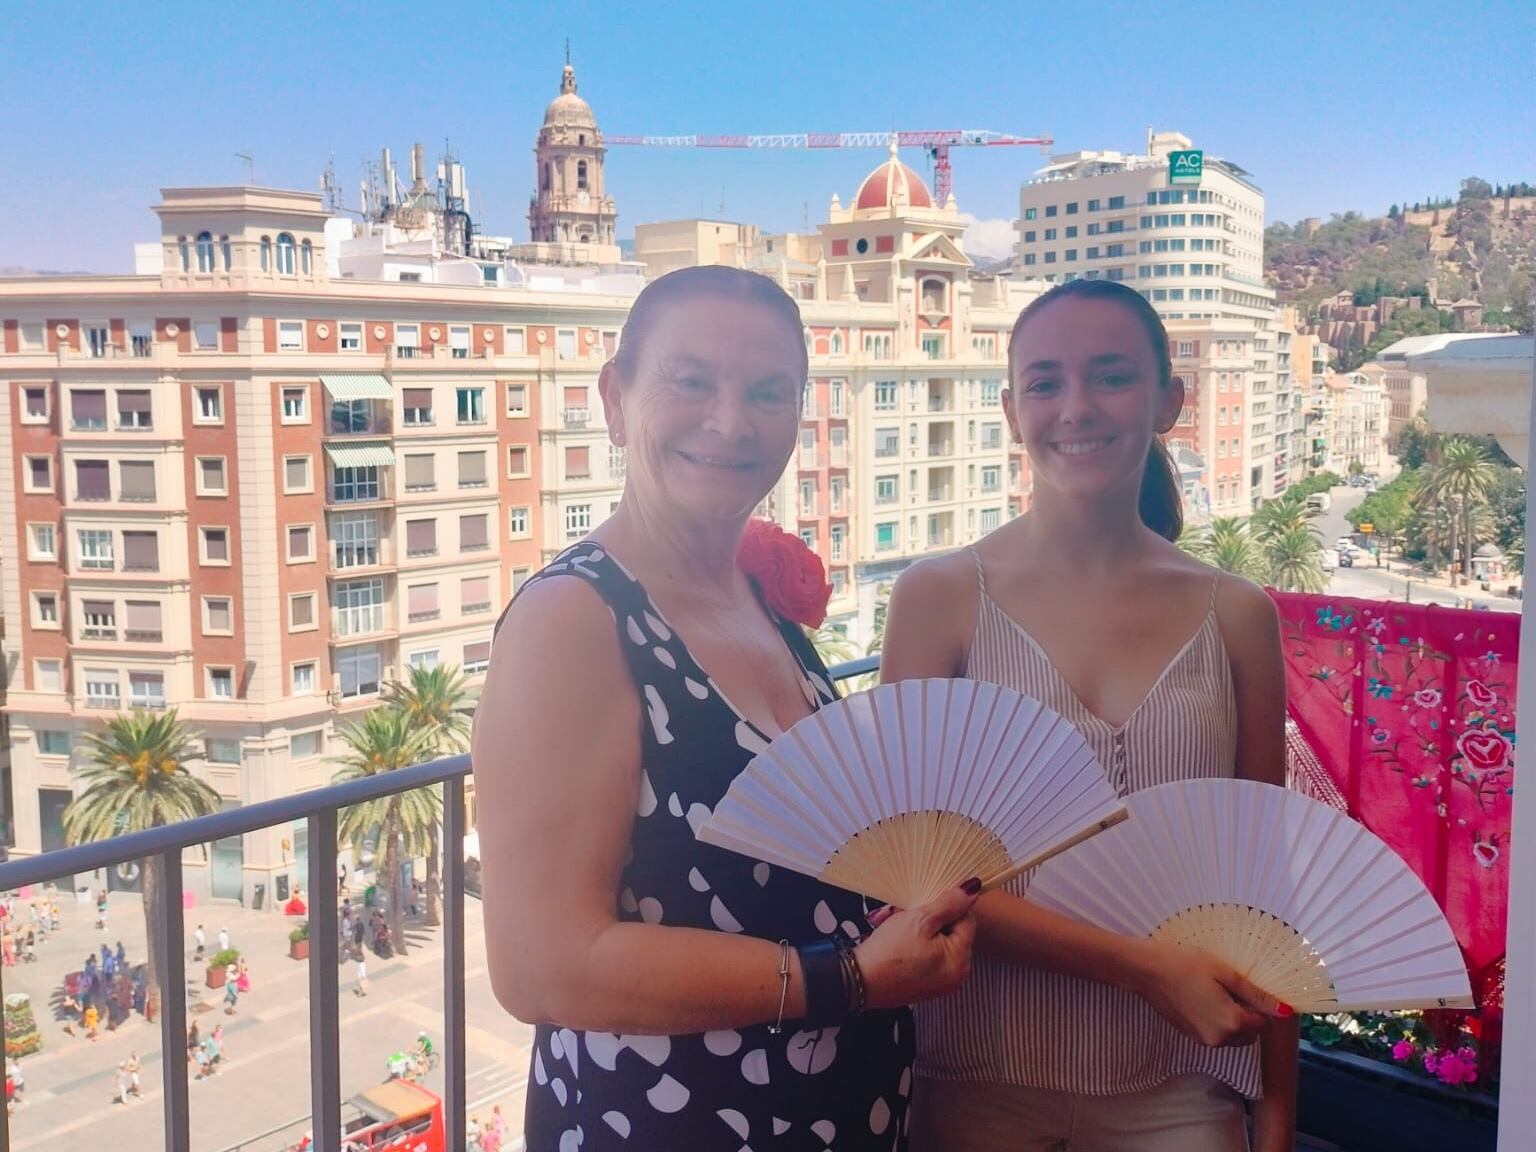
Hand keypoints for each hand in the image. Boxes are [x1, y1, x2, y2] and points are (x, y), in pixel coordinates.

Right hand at [854, 881, 978, 1009]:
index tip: (923, 904)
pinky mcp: (926, 986)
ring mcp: (941, 983)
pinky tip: (896, 939)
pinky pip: (928, 956)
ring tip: (894, 924)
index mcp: (961, 960)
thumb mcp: (921, 920)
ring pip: (938, 942)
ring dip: (918, 929)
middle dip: (929, 918)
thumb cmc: (889, 952)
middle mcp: (957, 976)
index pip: (967, 919)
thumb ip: (950, 904)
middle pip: (952, 932)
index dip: (946, 906)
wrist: (859, 981)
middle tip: (904, 913)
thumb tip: (972, 890)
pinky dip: (914, 944)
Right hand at [1128, 939, 1288, 1046]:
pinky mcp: (1190, 1037)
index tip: (1246, 988)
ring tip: (1215, 992)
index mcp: (1232, 1022)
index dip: (1260, 1006)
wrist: (1146, 971)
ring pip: (1233, 1037)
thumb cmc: (1186, 965)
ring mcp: (1203, 1040)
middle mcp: (1220, 1039)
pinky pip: (1216, 1035)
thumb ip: (1257, 995)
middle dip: (1248, 1016)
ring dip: (1233, 1020)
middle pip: (1250, 1034)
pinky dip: (1217, 1022)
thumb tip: (1286, 1011)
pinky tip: (1202, 999)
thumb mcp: (1226, 974)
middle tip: (1231, 989)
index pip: (1264, 1024)